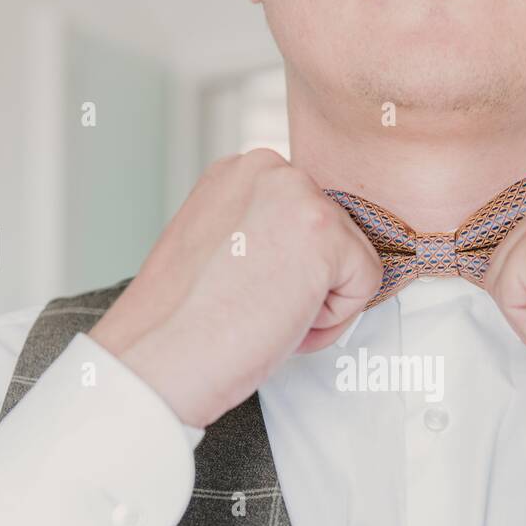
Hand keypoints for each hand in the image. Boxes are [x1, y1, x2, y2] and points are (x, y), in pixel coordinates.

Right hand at [89, 148, 381, 428]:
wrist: (159, 357)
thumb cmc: (182, 322)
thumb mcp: (220, 248)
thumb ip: (261, 232)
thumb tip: (299, 250)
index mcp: (240, 172)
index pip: (306, 220)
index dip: (287, 270)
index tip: (247, 290)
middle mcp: (270, 168)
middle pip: (336, 236)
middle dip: (306, 284)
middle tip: (252, 306)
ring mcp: (298, 195)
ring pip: (353, 260)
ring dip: (317, 303)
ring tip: (260, 312)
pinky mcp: (324, 232)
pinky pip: (365, 285)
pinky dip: (331, 321)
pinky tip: (278, 320)